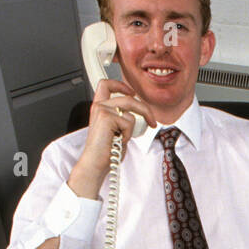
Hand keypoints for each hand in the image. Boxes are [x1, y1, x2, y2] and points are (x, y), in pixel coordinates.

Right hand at [68, 78, 155, 197]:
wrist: (96, 163)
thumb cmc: (106, 151)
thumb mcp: (116, 130)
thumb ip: (122, 117)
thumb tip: (140, 112)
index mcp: (99, 108)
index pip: (106, 85)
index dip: (120, 84)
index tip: (131, 92)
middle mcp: (99, 106)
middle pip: (128, 97)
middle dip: (145, 109)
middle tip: (152, 121)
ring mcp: (102, 110)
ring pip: (131, 108)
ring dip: (135, 125)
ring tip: (126, 138)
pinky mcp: (107, 117)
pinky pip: (129, 121)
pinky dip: (128, 134)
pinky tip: (118, 140)